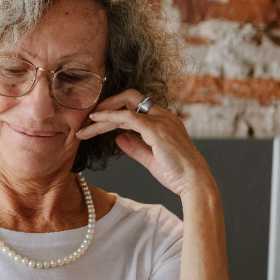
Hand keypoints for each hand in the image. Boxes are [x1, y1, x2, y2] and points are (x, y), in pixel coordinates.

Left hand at [74, 89, 214, 198]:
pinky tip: (94, 121)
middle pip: (129, 97)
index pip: (136, 105)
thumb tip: (118, 138)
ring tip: (84, 126)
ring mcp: (160, 120)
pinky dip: (108, 117)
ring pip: (124, 107)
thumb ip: (134, 147)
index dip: (115, 109)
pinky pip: (127, 117)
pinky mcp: (156, 130)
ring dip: (102, 115)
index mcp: (164, 120)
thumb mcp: (150, 158)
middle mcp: (163, 115)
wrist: (194, 182)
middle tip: (87, 118)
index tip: (98, 119)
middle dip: (106, 104)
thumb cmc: (176, 174)